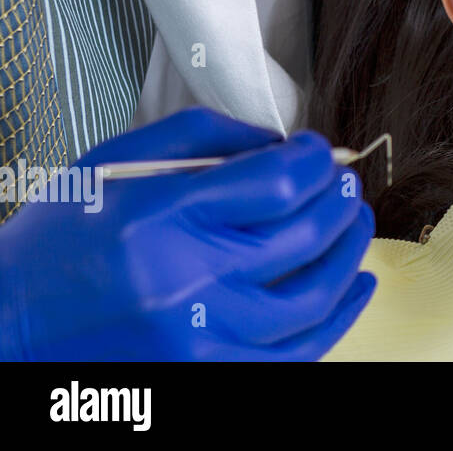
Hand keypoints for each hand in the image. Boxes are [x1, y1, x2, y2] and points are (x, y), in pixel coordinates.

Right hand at [0, 106, 375, 359]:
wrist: (9, 324)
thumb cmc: (60, 241)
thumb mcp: (118, 163)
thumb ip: (206, 138)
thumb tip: (281, 142)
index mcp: (163, 219)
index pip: (279, 183)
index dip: (314, 160)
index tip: (317, 150)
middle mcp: (186, 282)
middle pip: (305, 234)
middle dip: (339, 198)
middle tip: (344, 183)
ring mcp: (201, 338)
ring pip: (313, 295)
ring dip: (349, 251)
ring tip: (355, 221)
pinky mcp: (208, 375)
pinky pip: (297, 351)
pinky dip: (338, 316)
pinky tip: (355, 284)